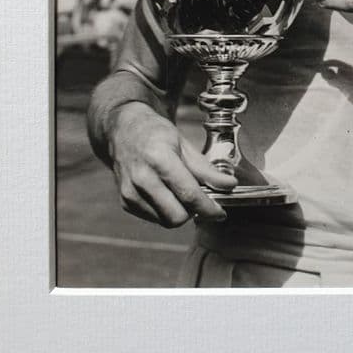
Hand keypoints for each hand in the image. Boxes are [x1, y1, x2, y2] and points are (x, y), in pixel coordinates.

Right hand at [107, 102, 235, 227]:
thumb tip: (229, 186)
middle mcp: (141, 178)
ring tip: (184, 193)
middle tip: (202, 200)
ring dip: (180, 212)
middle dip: (194, 212)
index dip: (209, 207)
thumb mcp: (184, 143)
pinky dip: (166, 211)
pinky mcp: (125, 202)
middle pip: (176, 216)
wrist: (124, 131)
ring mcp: (130, 192)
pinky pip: (154, 218)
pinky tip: (168, 194)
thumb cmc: (156, 134)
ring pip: (165, 221)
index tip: (221, 212)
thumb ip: (206, 168)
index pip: (188, 194)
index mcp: (159, 158)